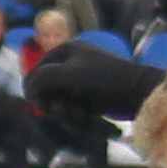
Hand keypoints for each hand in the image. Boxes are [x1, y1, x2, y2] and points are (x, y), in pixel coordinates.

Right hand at [28, 35, 163, 116]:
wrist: (138, 92)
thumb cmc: (105, 79)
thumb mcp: (69, 75)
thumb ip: (42, 78)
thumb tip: (27, 88)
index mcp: (64, 50)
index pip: (35, 72)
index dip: (34, 91)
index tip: (42, 106)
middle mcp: (70, 64)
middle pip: (45, 90)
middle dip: (53, 104)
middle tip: (64, 110)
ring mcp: (79, 81)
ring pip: (58, 102)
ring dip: (66, 112)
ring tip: (80, 114)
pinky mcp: (88, 96)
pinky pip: (71, 109)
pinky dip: (76, 116)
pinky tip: (87, 117)